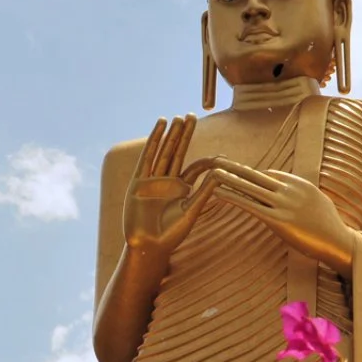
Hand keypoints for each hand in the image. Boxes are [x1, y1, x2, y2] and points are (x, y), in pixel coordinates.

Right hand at [122, 115, 218, 257]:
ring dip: (170, 135)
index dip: (207, 161)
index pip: (195, 168)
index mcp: (181, 189)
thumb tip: (221, 175)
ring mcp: (153, 180)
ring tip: (176, 118)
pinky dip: (153, 142)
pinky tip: (159, 128)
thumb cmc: (171, 233)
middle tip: (192, 116)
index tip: (221, 156)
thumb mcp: (191, 210)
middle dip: (184, 135)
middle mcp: (167, 181)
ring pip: (163, 152)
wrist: (149, 245)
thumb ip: (204, 192)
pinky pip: (148, 157)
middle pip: (177, 152)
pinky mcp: (139, 181)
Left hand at [184, 157, 356, 271]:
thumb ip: (303, 195)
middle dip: (235, 168)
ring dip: (229, 179)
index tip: (236, 173)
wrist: (339, 242)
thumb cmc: (330, 227)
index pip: (270, 175)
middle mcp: (290, 190)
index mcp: (300, 184)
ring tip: (212, 173)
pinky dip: (232, 197)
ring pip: (250, 187)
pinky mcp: (278, 220)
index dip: (251, 176)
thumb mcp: (318, 203)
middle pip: (256, 175)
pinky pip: (250, 205)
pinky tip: (218, 193)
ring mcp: (284, 204)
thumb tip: (293, 194)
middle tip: (217, 160)